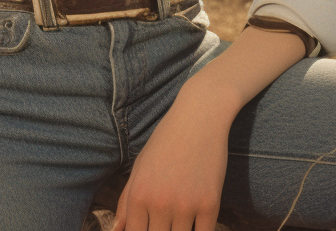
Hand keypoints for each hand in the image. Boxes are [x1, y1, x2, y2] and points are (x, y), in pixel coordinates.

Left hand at [112, 82, 234, 230]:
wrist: (199, 116)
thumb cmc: (166, 140)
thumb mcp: (139, 166)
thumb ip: (125, 202)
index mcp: (138, 195)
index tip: (151, 226)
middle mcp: (159, 203)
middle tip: (166, 221)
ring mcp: (185, 205)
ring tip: (180, 215)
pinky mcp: (210, 204)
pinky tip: (197, 220)